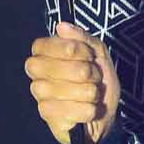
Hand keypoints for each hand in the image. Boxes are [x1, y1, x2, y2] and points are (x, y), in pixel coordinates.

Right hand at [23, 20, 120, 143]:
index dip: (70, 49)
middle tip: (94, 77)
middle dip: (83, 72)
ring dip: (88, 92)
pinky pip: (66, 110)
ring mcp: (40, 96)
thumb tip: (62, 26)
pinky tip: (91, 109)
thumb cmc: (98, 82)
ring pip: (61, 89)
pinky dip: (86, 110)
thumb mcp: (98, 54)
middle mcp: (37, 74)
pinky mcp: (48, 116)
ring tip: (94, 94)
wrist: (106, 115)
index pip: (42, 46)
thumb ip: (83, 38)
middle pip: (54, 67)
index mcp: (44, 55)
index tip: (88, 56)